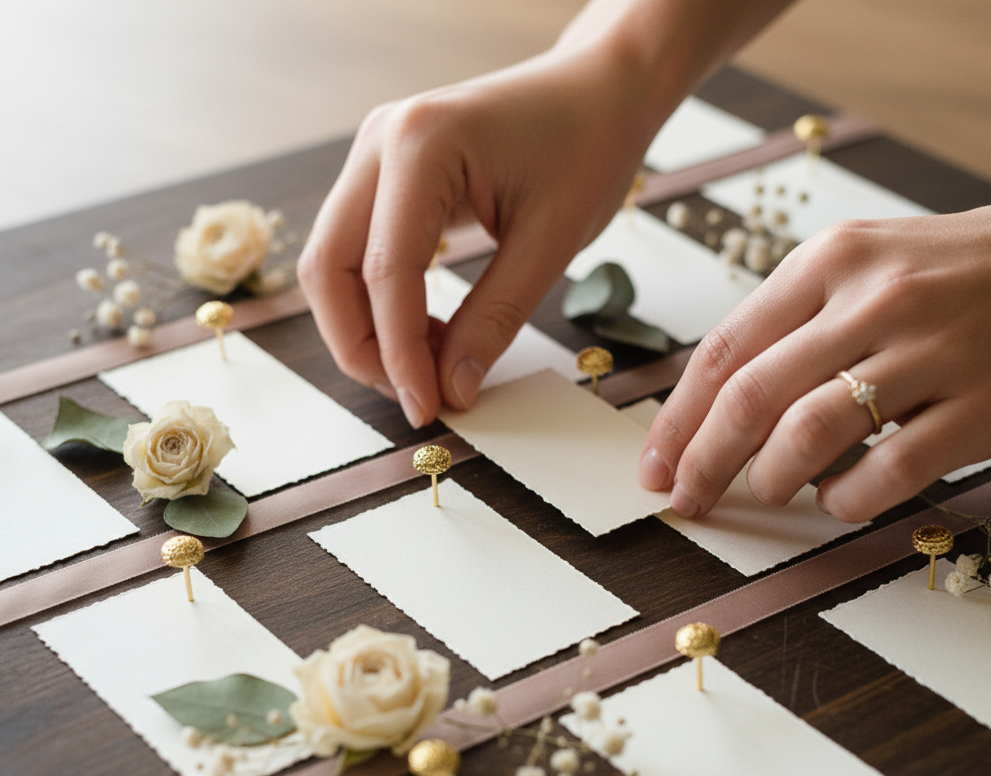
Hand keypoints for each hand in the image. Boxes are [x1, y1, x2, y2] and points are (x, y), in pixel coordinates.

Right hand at [298, 44, 657, 427]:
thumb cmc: (588, 145)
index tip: (427, 408)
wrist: (599, 90)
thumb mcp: (552, 242)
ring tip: (429, 368)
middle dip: (361, 345)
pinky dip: (383, 304)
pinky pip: (360, 252)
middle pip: (328, 267)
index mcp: (422, 144)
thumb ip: (496, 319)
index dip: (400, 354)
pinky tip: (429, 333)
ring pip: (333, 264)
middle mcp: (381, 142)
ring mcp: (376, 156)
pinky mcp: (386, 176)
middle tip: (415, 395)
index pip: (387, 272)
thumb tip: (453, 389)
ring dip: (367, 328)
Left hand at [639, 203, 990, 521]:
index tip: (655, 466)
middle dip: (704, 463)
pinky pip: (887, 473)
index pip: (724, 352)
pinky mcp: (980, 406)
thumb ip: (787, 326)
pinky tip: (837, 496)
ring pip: (810, 434)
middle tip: (687, 499)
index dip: (677, 421)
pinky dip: (845, 499)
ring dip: (772, 479)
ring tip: (771, 488)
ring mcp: (931, 350)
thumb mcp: (859, 268)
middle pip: (752, 399)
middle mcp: (873, 299)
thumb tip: (710, 412)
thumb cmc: (946, 275)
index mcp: (829, 260)